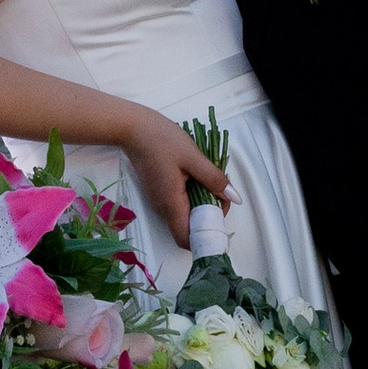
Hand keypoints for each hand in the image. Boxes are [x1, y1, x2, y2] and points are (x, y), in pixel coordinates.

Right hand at [119, 106, 231, 244]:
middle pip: (188, 228)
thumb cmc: (161, 140)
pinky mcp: (158, 193)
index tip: (220, 215)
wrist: (133, 128)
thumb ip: (214, 179)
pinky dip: (192, 197)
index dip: (206, 234)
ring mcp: (159, 201)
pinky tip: (198, 178)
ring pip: (184, 216)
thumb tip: (234, 198)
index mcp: (171, 204)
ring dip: (202, 205)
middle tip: (220, 191)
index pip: (187, 240)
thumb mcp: (193, 157)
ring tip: (211, 181)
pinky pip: (178, 204)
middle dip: (209, 216)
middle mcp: (163, 208)